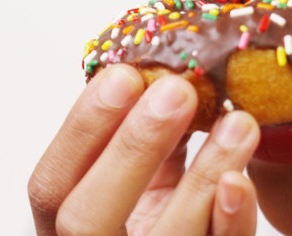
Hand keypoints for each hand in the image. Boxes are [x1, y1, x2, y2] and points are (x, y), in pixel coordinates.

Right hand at [28, 64, 260, 234]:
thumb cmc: (165, 218)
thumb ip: (136, 145)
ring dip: (202, 172)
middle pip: (87, 219)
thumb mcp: (135, 186)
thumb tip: (158, 70)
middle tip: (176, 90)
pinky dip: (232, 218)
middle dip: (130, 148)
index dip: (81, 131)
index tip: (123, 74)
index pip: (51, 187)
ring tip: (237, 123)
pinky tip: (240, 180)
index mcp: (70, 230)